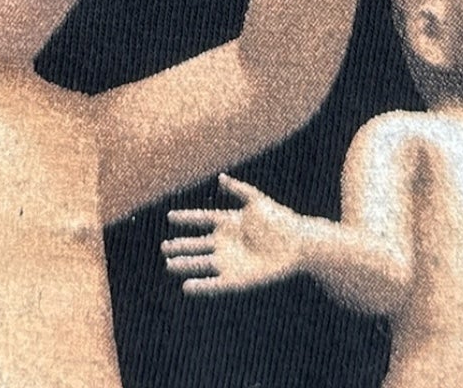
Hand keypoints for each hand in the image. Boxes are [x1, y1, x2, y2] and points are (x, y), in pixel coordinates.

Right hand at [161, 172, 309, 292]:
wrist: (298, 244)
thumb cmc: (279, 219)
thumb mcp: (257, 201)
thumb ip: (238, 190)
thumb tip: (220, 177)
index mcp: (230, 223)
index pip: (203, 219)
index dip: (188, 218)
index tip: (170, 217)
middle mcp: (227, 243)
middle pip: (198, 245)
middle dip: (181, 246)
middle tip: (163, 248)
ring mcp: (231, 262)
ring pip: (202, 264)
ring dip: (186, 264)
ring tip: (169, 265)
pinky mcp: (238, 280)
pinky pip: (215, 284)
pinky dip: (201, 286)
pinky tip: (187, 286)